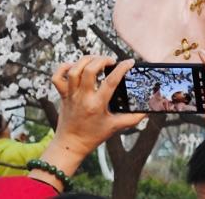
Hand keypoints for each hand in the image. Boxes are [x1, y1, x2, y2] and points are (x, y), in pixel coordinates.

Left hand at [32, 56, 145, 191]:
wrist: (70, 145)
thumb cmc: (93, 136)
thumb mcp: (114, 127)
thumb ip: (132, 119)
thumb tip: (147, 112)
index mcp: (97, 105)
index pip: (111, 81)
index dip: (122, 68)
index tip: (129, 62)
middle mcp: (83, 97)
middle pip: (89, 70)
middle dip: (101, 60)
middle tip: (110, 61)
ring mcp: (71, 95)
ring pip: (73, 70)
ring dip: (85, 60)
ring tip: (95, 60)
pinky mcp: (62, 95)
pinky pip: (57, 76)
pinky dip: (64, 67)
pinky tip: (75, 66)